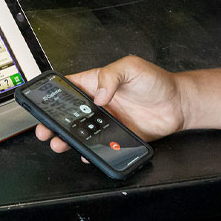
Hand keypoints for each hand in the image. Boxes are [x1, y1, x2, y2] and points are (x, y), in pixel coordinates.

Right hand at [35, 56, 186, 153]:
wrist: (178, 104)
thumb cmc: (156, 81)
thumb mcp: (131, 67)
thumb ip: (111, 76)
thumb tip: (99, 95)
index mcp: (97, 82)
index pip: (68, 88)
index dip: (52, 96)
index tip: (41, 104)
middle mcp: (99, 103)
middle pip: (68, 114)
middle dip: (53, 122)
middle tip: (44, 130)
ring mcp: (107, 121)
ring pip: (80, 132)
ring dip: (67, 139)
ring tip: (59, 144)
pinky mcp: (117, 137)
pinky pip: (99, 146)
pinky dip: (90, 152)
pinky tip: (86, 154)